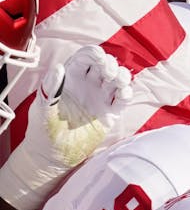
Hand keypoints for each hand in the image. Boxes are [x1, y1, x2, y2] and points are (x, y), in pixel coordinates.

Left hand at [0, 46, 132, 209]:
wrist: (54, 155)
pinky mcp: (110, 114)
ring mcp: (100, 99)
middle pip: (106, 65)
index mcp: (70, 78)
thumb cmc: (43, 130)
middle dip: (111, 64)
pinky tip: (122, 95)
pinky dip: (127, 94)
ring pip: (118, 80)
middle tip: (108, 73)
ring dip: (123, 76)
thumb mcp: (42, 108)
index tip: (100, 58)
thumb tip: (58, 68)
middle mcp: (87, 85)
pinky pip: (123, 99)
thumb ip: (50, 88)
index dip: (95, 54)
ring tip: (118, 83)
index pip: (85, 58)